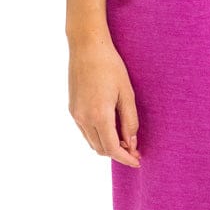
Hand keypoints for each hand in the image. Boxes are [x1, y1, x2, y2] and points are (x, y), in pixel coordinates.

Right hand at [68, 39, 140, 164]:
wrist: (87, 47)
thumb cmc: (110, 66)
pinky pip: (85, 132)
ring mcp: (75, 114)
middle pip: (101, 149)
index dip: (126, 158)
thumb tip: (132, 143)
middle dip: (118, 153)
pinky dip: (98, 136)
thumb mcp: (127, 93)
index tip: (138, 162)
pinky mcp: (72, 109)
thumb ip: (130, 120)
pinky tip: (110, 128)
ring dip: (107, 146)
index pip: (113, 148)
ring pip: (91, 142)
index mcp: (99, 115)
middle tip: (134, 150)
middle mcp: (83, 118)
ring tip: (124, 139)